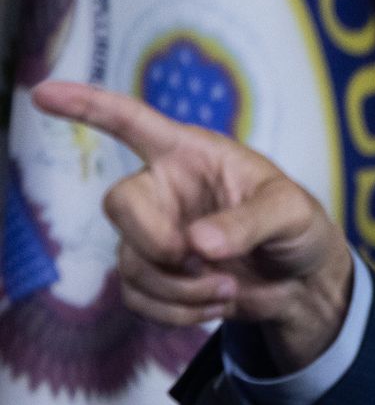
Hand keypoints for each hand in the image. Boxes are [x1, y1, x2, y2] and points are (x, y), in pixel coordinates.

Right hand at [30, 81, 354, 371]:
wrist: (302, 282)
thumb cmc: (298, 227)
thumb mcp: (291, 212)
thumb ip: (249, 222)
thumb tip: (196, 245)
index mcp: (190, 155)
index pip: (131, 122)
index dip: (87, 106)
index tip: (44, 92)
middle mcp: (163, 191)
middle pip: (119, 206)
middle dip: (157, 242)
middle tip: (199, 259)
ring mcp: (154, 235)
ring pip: (131, 264)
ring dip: (181, 287)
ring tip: (228, 286)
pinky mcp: (154, 277)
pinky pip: (138, 299)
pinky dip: (178, 311)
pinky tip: (216, 304)